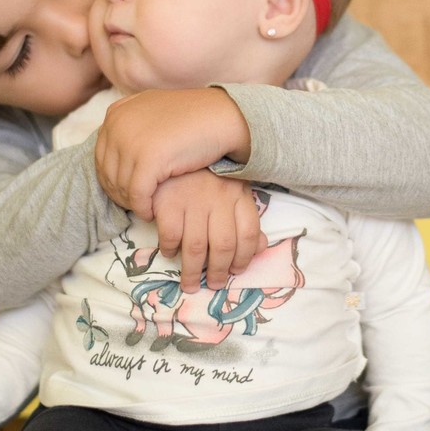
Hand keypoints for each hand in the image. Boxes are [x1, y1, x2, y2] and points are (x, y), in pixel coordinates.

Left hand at [95, 89, 250, 219]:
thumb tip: (116, 148)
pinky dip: (142, 208)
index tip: (126, 193)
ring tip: (144, 209)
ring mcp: (131, 142)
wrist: (222, 116)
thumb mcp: (153, 113)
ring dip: (131, 203)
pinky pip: (137, 195)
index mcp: (117, 113)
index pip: (101, 156)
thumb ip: (132, 127)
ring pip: (120, 186)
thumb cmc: (192, 118)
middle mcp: (118, 125)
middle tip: (135, 205)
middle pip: (107, 172)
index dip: (112, 180)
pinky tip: (151, 213)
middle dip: (120, 193)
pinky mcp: (148, 160)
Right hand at [152, 170, 266, 291]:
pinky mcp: (168, 201)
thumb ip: (246, 219)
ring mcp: (192, 199)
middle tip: (215, 285)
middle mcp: (218, 198)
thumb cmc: (204, 174)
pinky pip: (170, 234)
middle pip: (223, 245)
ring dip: (194, 271)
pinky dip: (170, 249)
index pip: (248, 233)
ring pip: (196, 247)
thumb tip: (262, 247)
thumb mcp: (233, 191)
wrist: (170, 146)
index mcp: (238, 194)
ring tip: (191, 283)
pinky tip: (170, 253)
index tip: (237, 271)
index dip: (245, 258)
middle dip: (220, 272)